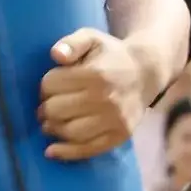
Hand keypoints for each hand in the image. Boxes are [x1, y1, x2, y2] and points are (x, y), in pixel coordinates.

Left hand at [37, 30, 149, 160]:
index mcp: (96, 74)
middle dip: (45, 108)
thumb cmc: (111, 55)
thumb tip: (56, 55)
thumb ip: (72, 42)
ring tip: (49, 123)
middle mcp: (106, 98)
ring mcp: (114, 120)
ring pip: (69, 132)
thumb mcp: (92, 38)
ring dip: (52, 129)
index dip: (45, 86)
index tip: (50, 86)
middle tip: (46, 107)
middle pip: (56, 110)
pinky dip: (66, 152)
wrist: (145, 73)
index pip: (52, 85)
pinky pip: (88, 149)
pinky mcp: (119, 136)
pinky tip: (51, 151)